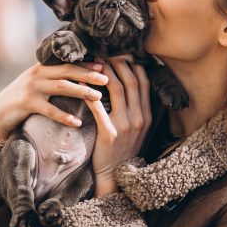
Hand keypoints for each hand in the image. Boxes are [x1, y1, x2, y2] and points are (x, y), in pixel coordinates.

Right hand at [0, 62, 108, 145]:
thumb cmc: (25, 98)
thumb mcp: (39, 83)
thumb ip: (55, 77)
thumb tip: (81, 75)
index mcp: (43, 67)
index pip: (68, 62)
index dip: (86, 64)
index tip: (104, 66)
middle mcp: (38, 73)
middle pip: (67, 71)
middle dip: (88, 74)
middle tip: (106, 79)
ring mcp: (31, 87)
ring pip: (61, 87)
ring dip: (81, 91)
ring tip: (97, 96)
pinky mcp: (26, 103)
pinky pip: (49, 110)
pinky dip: (64, 116)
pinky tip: (77, 122)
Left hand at [84, 56, 151, 196]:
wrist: (116, 174)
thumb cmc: (123, 148)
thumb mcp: (138, 128)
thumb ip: (136, 108)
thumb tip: (130, 84)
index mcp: (147, 115)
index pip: (143, 82)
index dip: (134, 65)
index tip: (122, 54)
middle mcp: (139, 117)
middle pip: (131, 81)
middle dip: (119, 63)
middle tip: (107, 52)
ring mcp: (126, 125)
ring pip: (117, 89)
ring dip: (105, 73)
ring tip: (94, 62)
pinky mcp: (109, 133)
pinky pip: (98, 107)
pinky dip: (89, 92)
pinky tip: (80, 82)